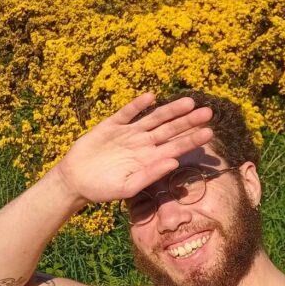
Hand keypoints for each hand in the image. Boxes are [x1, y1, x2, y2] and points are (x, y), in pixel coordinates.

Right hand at [54, 92, 213, 204]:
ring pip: (154, 118)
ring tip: (188, 101)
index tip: (209, 132)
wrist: (75, 180)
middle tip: (209, 111)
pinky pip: (127, 112)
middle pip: (170, 130)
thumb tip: (173, 162)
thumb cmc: (102, 189)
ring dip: (171, 110)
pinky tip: (151, 97)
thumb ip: (149, 175)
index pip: (176, 148)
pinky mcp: (111, 125)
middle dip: (189, 121)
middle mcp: (143, 144)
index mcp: (149, 160)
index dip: (192, 139)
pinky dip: (138, 105)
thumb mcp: (127, 187)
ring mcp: (128, 133)